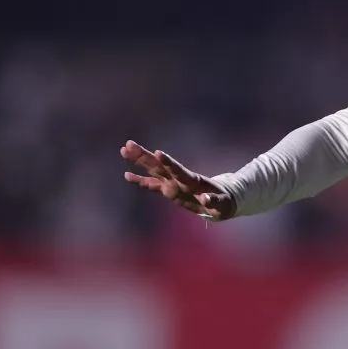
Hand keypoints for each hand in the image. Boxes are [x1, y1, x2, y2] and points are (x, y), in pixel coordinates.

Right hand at [121, 140, 235, 219]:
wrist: (221, 200)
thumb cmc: (223, 202)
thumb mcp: (221, 204)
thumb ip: (213, 202)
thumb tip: (205, 200)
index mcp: (192, 182)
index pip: (179, 171)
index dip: (169, 163)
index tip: (159, 153)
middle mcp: (180, 180)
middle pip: (160, 166)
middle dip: (145, 156)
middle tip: (129, 144)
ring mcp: (173, 183)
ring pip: (153, 170)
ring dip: (140, 161)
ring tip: (125, 150)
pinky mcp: (169, 189)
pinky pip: (152, 184)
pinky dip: (140, 180)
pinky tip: (127, 175)